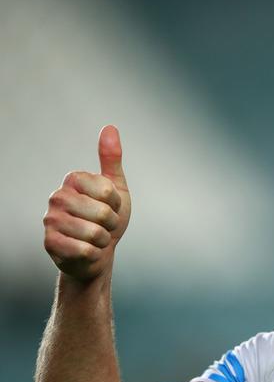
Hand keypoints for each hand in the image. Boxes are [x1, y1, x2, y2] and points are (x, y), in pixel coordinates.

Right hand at [43, 125, 131, 282]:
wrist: (97, 253)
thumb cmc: (107, 219)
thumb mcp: (116, 188)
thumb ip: (112, 159)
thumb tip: (110, 127)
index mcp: (73, 180)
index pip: (108, 190)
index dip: (116, 203)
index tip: (110, 206)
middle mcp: (57, 196)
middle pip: (102, 212)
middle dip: (111, 223)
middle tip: (103, 225)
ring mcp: (51, 220)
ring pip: (95, 233)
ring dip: (104, 239)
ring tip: (96, 237)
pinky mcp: (50, 243)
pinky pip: (86, 250)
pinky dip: (94, 253)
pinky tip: (87, 250)